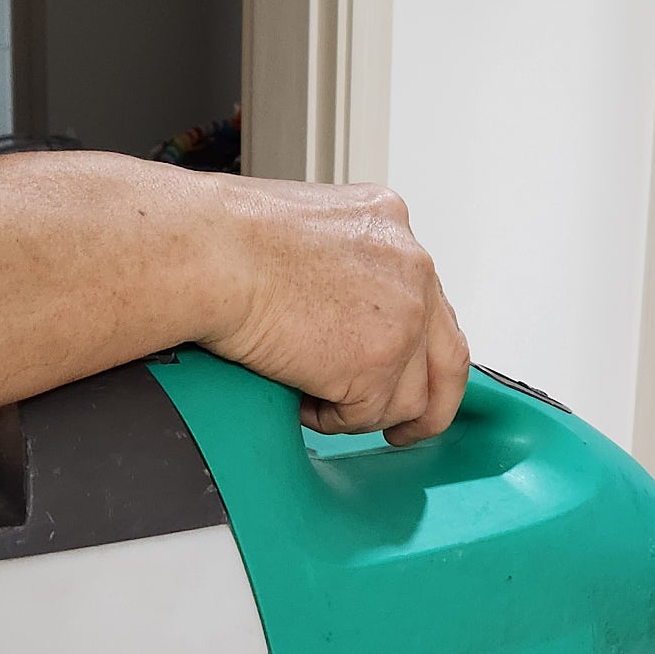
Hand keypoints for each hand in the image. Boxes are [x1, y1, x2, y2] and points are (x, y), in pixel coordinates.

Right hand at [210, 179, 468, 443]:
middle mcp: (411, 267)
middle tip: (405, 430)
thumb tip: (343, 311)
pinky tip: (299, 394)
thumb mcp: (306, 230)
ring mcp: (404, 319)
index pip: (427, 299)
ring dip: (360, 409)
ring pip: (408, 397)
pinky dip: (331, 417)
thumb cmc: (224, 237)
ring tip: (310, 392)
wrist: (206, 252)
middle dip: (430, 403)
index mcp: (390, 223)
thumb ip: (342, 266)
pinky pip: (366, 416)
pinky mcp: (378, 365)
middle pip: (448, 355)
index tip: (402, 369)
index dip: (416, 346)